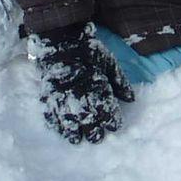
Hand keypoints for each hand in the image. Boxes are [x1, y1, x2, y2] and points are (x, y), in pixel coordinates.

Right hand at [27, 24, 132, 144]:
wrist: (62, 40)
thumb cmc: (89, 51)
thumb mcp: (109, 62)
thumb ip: (120, 82)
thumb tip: (131, 99)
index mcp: (96, 84)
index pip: (105, 108)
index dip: (111, 119)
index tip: (114, 126)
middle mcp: (79, 93)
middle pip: (87, 118)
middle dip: (93, 130)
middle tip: (97, 138)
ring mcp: (62, 95)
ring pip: (68, 119)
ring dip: (73, 132)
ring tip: (78, 141)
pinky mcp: (49, 94)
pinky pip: (51, 112)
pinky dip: (55, 123)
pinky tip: (60, 131)